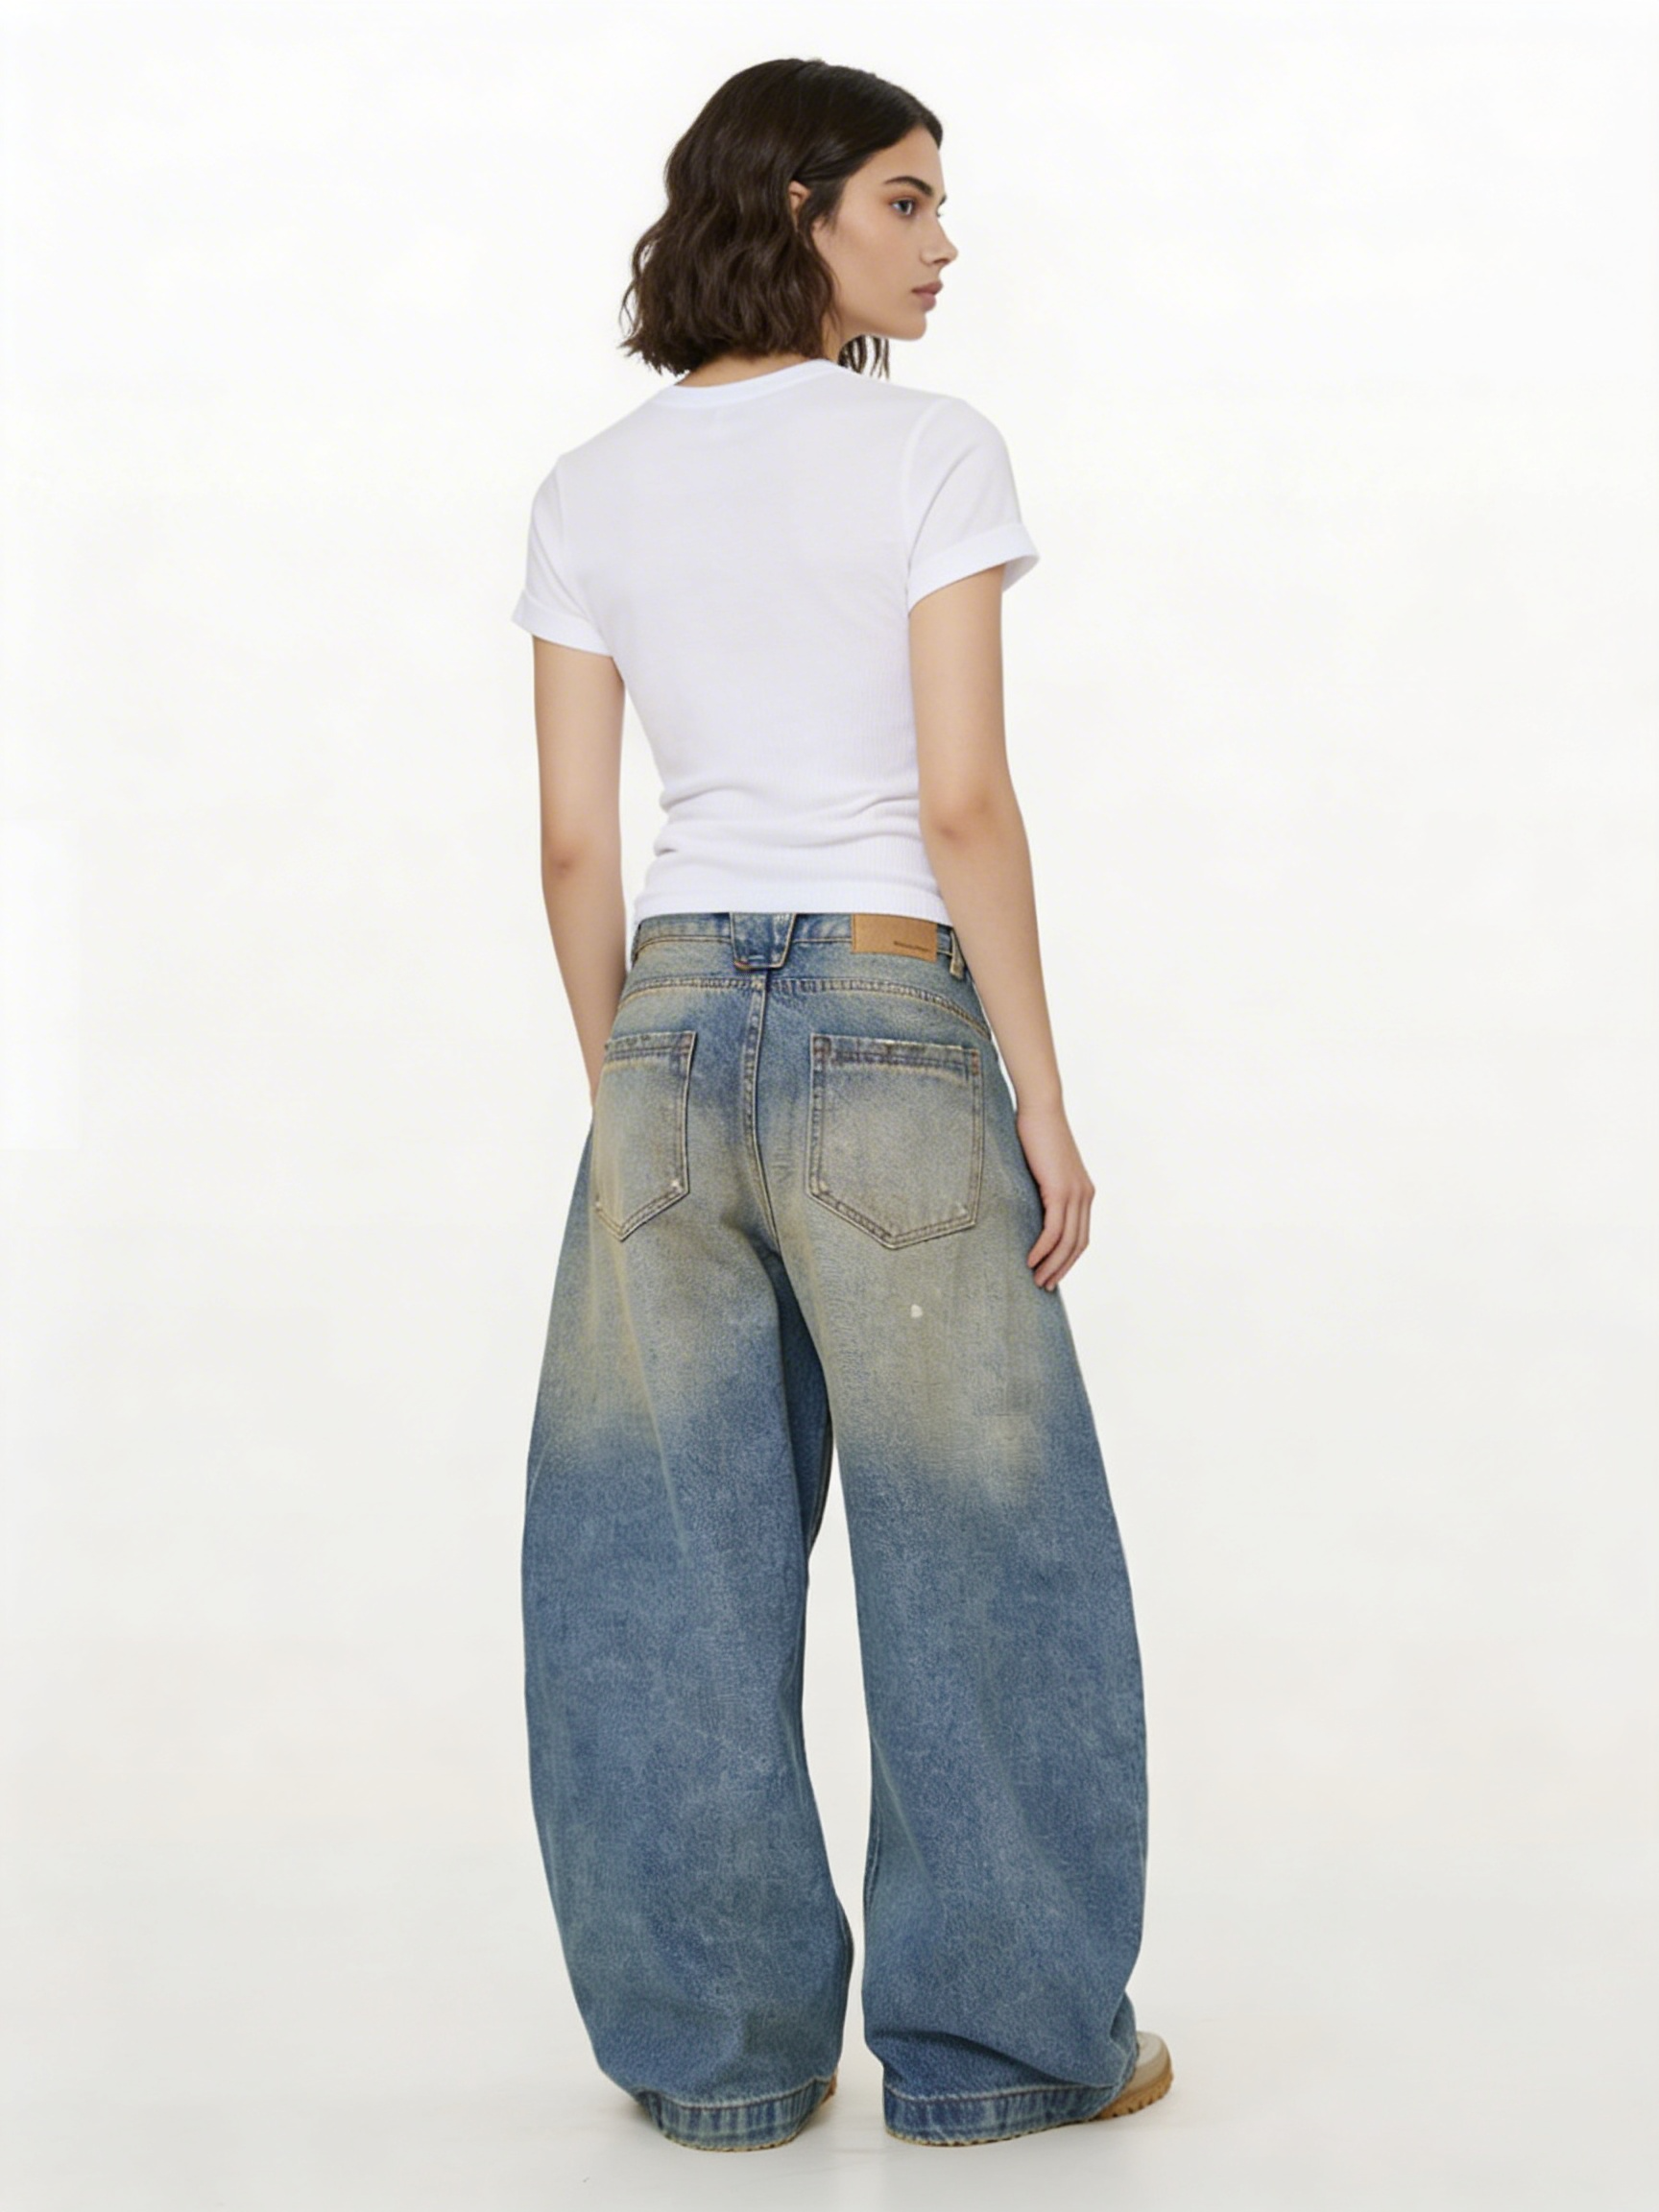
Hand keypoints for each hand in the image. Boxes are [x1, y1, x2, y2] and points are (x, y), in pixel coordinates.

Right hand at [1014, 1099, 1094, 1288]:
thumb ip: (1041, 1190)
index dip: (1068, 1259)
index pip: (1080, 1236)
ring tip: (1036, 1279)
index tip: (1052, 1274)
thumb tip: (1027, 1208)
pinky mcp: (1060, 1190)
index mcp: (1083, 1192)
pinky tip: (1030, 1259)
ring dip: (1051, 1264)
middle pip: (1077, 1245)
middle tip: (1044, 1286)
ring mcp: (1075, 1193)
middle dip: (1061, 1269)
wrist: (1040, 1109)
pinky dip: (1043, 1248)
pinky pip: (1053, 1229)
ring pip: (1067, 1242)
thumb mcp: (1042, 1169)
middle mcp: (1085, 1195)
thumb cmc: (1035, 1134)